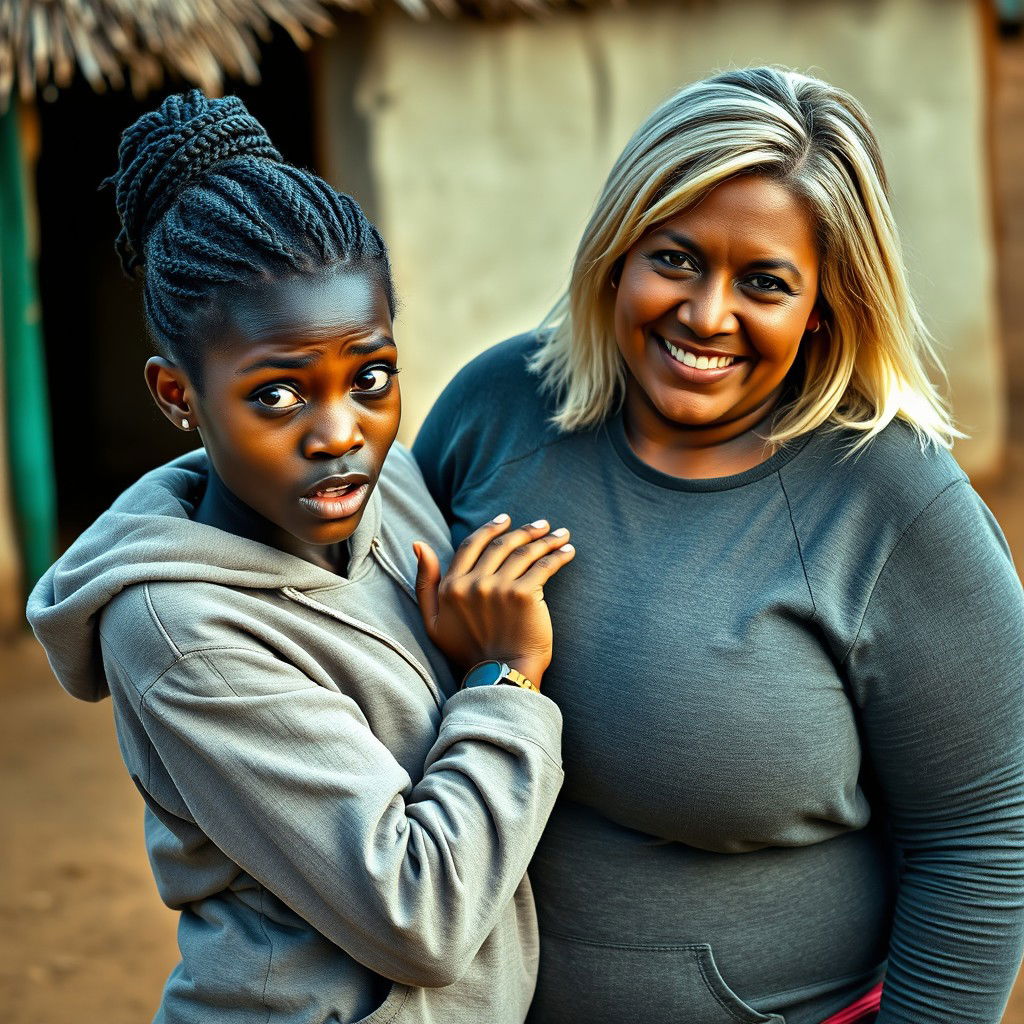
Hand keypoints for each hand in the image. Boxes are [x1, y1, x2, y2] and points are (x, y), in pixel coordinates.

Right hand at [413, 515, 575, 689]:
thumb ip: (425, 583)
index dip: (490, 529)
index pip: (471, 545)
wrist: (498, 677)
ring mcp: (499, 588)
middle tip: (541, 524)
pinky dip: (558, 555)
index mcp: (452, 586)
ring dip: (545, 539)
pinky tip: (568, 550)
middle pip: (502, 545)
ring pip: (525, 552)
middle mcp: (474, 583)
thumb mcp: (433, 621)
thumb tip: (419, 544)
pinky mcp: (524, 595)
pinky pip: (544, 566)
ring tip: (560, 534)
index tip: (506, 520)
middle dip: (524, 530)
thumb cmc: (467, 653)